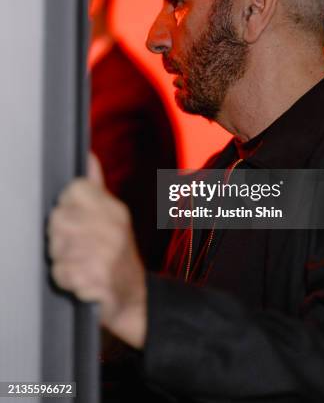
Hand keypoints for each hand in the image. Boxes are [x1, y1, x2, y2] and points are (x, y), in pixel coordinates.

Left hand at [47, 156, 146, 348]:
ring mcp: (105, 252)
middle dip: (60, 237)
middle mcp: (111, 227)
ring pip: (56, 248)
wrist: (137, 298)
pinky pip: (61, 273)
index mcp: (114, 209)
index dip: (67, 206)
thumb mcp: (114, 216)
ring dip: (63, 260)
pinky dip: (67, 280)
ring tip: (82, 264)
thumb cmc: (118, 254)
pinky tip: (83, 279)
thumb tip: (88, 156)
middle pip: (58, 219)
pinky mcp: (97, 277)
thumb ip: (96, 187)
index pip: (73, 190)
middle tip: (78, 247)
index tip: (77, 220)